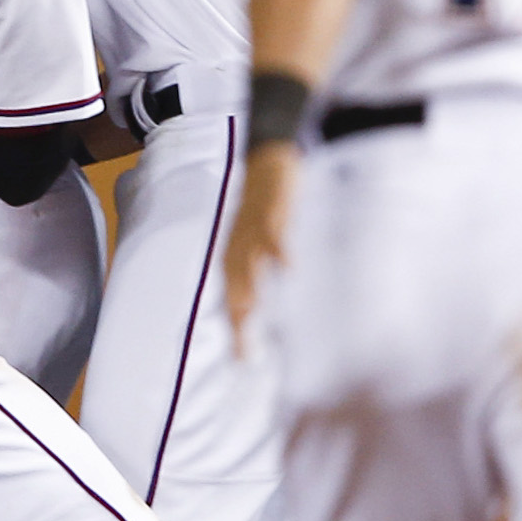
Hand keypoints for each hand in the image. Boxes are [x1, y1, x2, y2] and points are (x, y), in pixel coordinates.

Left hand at [225, 143, 299, 351]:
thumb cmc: (265, 207)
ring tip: (256, 319)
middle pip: (236, 292)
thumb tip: (272, 305)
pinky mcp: (271, 212)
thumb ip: (262, 270)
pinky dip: (279, 252)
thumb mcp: (256, 241)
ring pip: (249, 267)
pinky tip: (289, 269)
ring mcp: (252, 232)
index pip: (232, 301)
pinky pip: (273, 235)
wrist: (268, 160)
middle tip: (248, 353)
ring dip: (253, 292)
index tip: (243, 361)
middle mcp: (238, 249)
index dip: (236, 331)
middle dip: (239, 323)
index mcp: (234, 258)